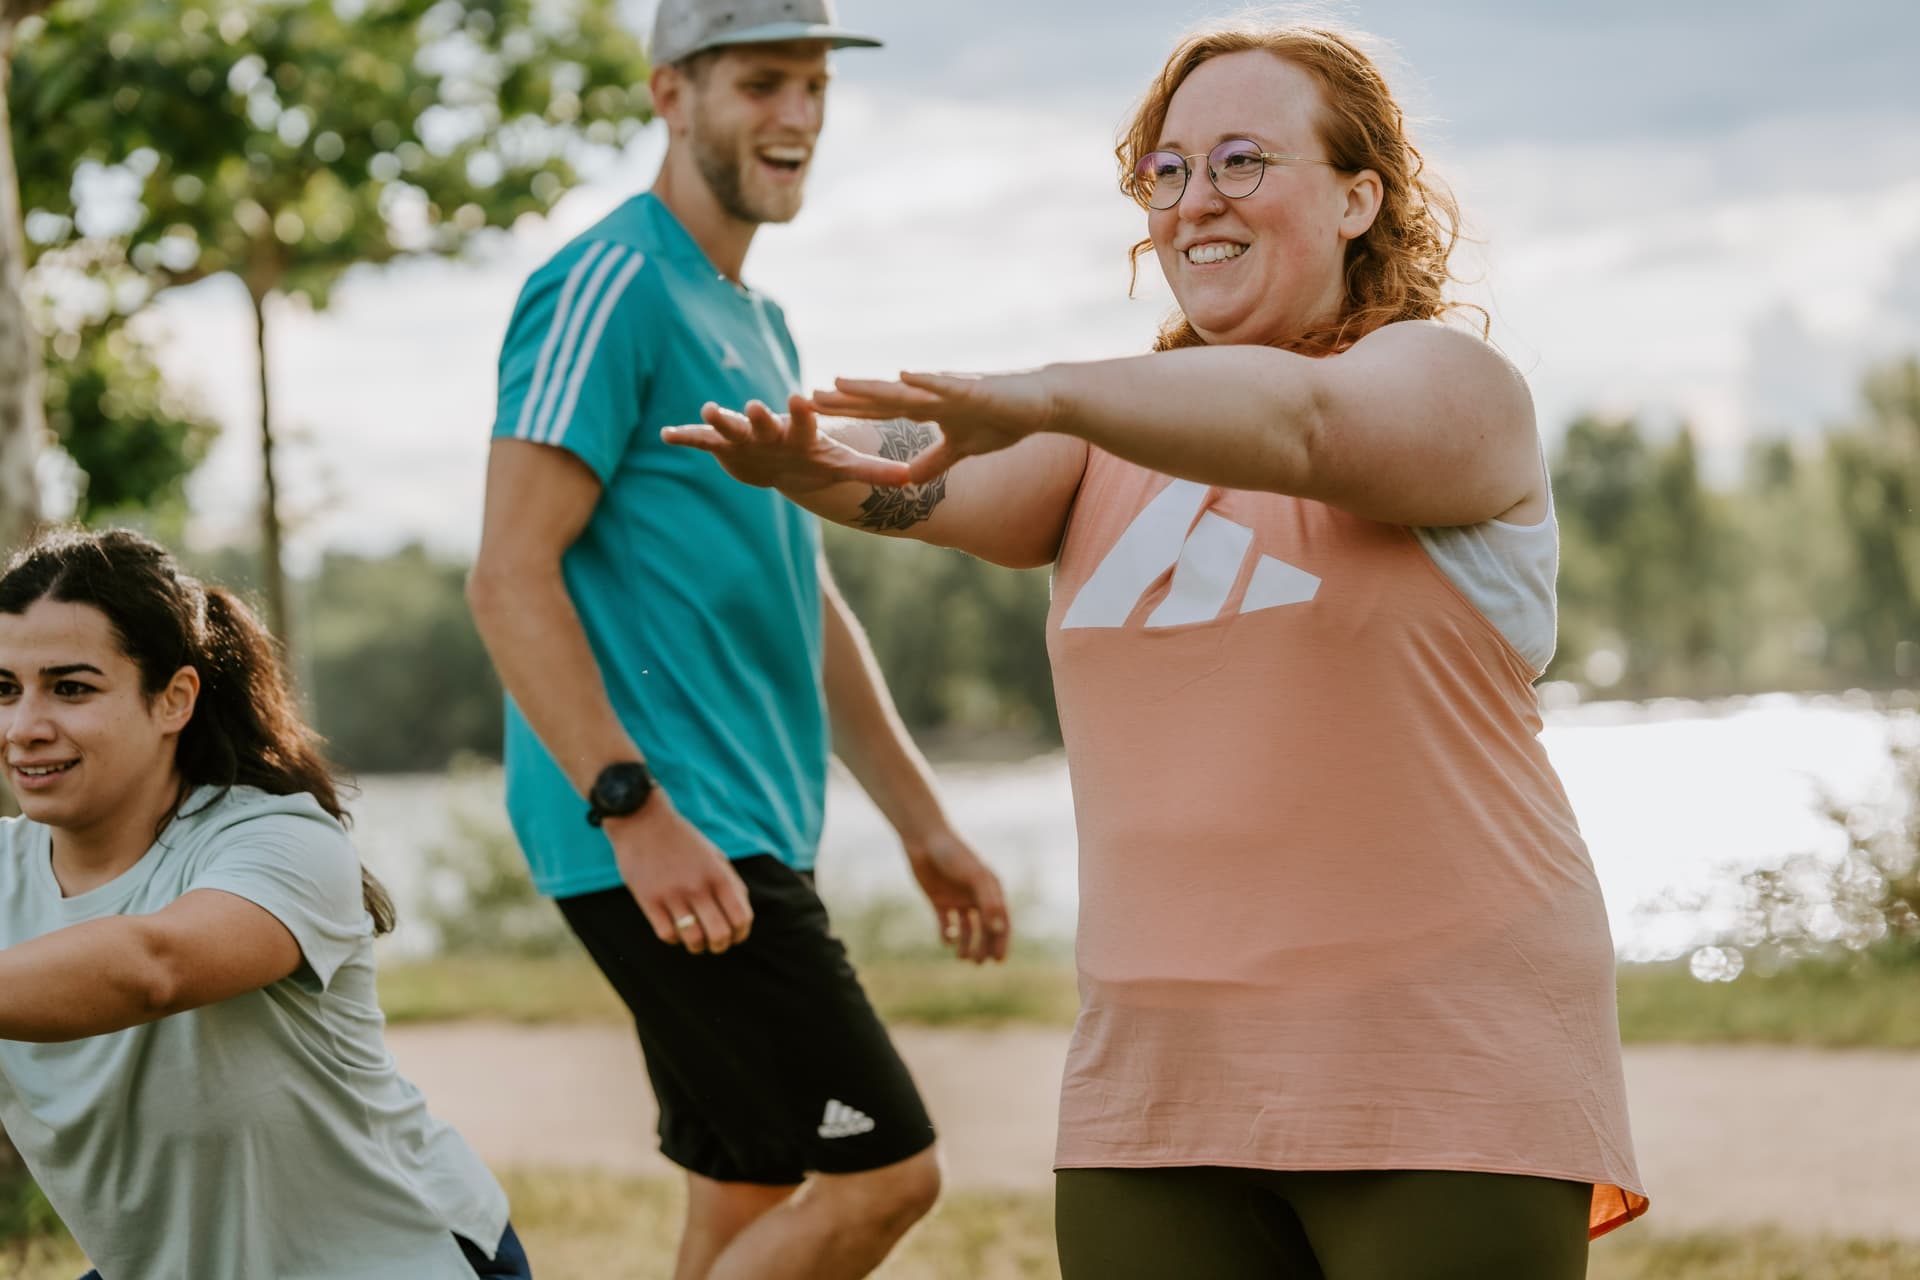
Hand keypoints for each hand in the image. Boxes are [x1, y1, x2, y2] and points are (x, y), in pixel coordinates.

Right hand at [605, 797, 752, 954]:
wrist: (643, 821)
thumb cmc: (683, 840)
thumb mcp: (715, 855)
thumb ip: (731, 883)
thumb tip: (741, 917)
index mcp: (719, 875)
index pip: (741, 918)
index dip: (741, 934)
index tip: (735, 936)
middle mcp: (698, 886)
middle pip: (720, 935)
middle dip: (721, 946)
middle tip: (715, 943)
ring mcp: (673, 894)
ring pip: (693, 940)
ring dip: (698, 946)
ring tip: (695, 940)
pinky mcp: (649, 900)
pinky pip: (667, 935)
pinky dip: (675, 939)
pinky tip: (675, 929)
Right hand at [661, 394, 911, 492]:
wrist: (781, 460)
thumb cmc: (814, 459)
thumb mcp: (843, 465)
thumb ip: (874, 470)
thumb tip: (911, 478)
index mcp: (800, 432)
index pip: (805, 420)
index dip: (804, 412)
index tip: (803, 399)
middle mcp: (770, 429)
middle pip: (764, 421)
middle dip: (758, 415)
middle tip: (754, 406)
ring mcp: (744, 435)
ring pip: (730, 425)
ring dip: (719, 419)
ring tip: (706, 411)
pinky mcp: (723, 445)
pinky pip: (701, 440)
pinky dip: (685, 437)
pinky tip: (664, 435)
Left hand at [814, 369, 1056, 483]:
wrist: (1039, 404)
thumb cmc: (1002, 420)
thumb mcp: (962, 449)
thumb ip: (934, 460)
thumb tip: (909, 478)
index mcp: (925, 409)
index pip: (876, 411)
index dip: (845, 412)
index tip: (813, 412)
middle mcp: (929, 395)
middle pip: (878, 399)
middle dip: (844, 399)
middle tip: (806, 396)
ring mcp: (948, 390)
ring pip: (902, 390)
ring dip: (870, 387)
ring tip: (839, 381)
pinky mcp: (972, 388)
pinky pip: (945, 384)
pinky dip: (925, 381)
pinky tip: (903, 374)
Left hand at [905, 829, 1011, 963]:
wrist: (924, 840)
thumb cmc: (953, 855)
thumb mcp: (975, 877)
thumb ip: (989, 902)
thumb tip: (999, 929)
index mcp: (990, 889)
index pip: (1001, 920)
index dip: (1001, 941)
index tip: (998, 960)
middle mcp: (976, 896)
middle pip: (984, 928)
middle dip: (983, 947)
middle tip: (978, 962)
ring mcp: (957, 899)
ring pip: (966, 929)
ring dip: (966, 944)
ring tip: (962, 958)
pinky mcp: (939, 900)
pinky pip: (945, 923)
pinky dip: (947, 934)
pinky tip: (947, 939)